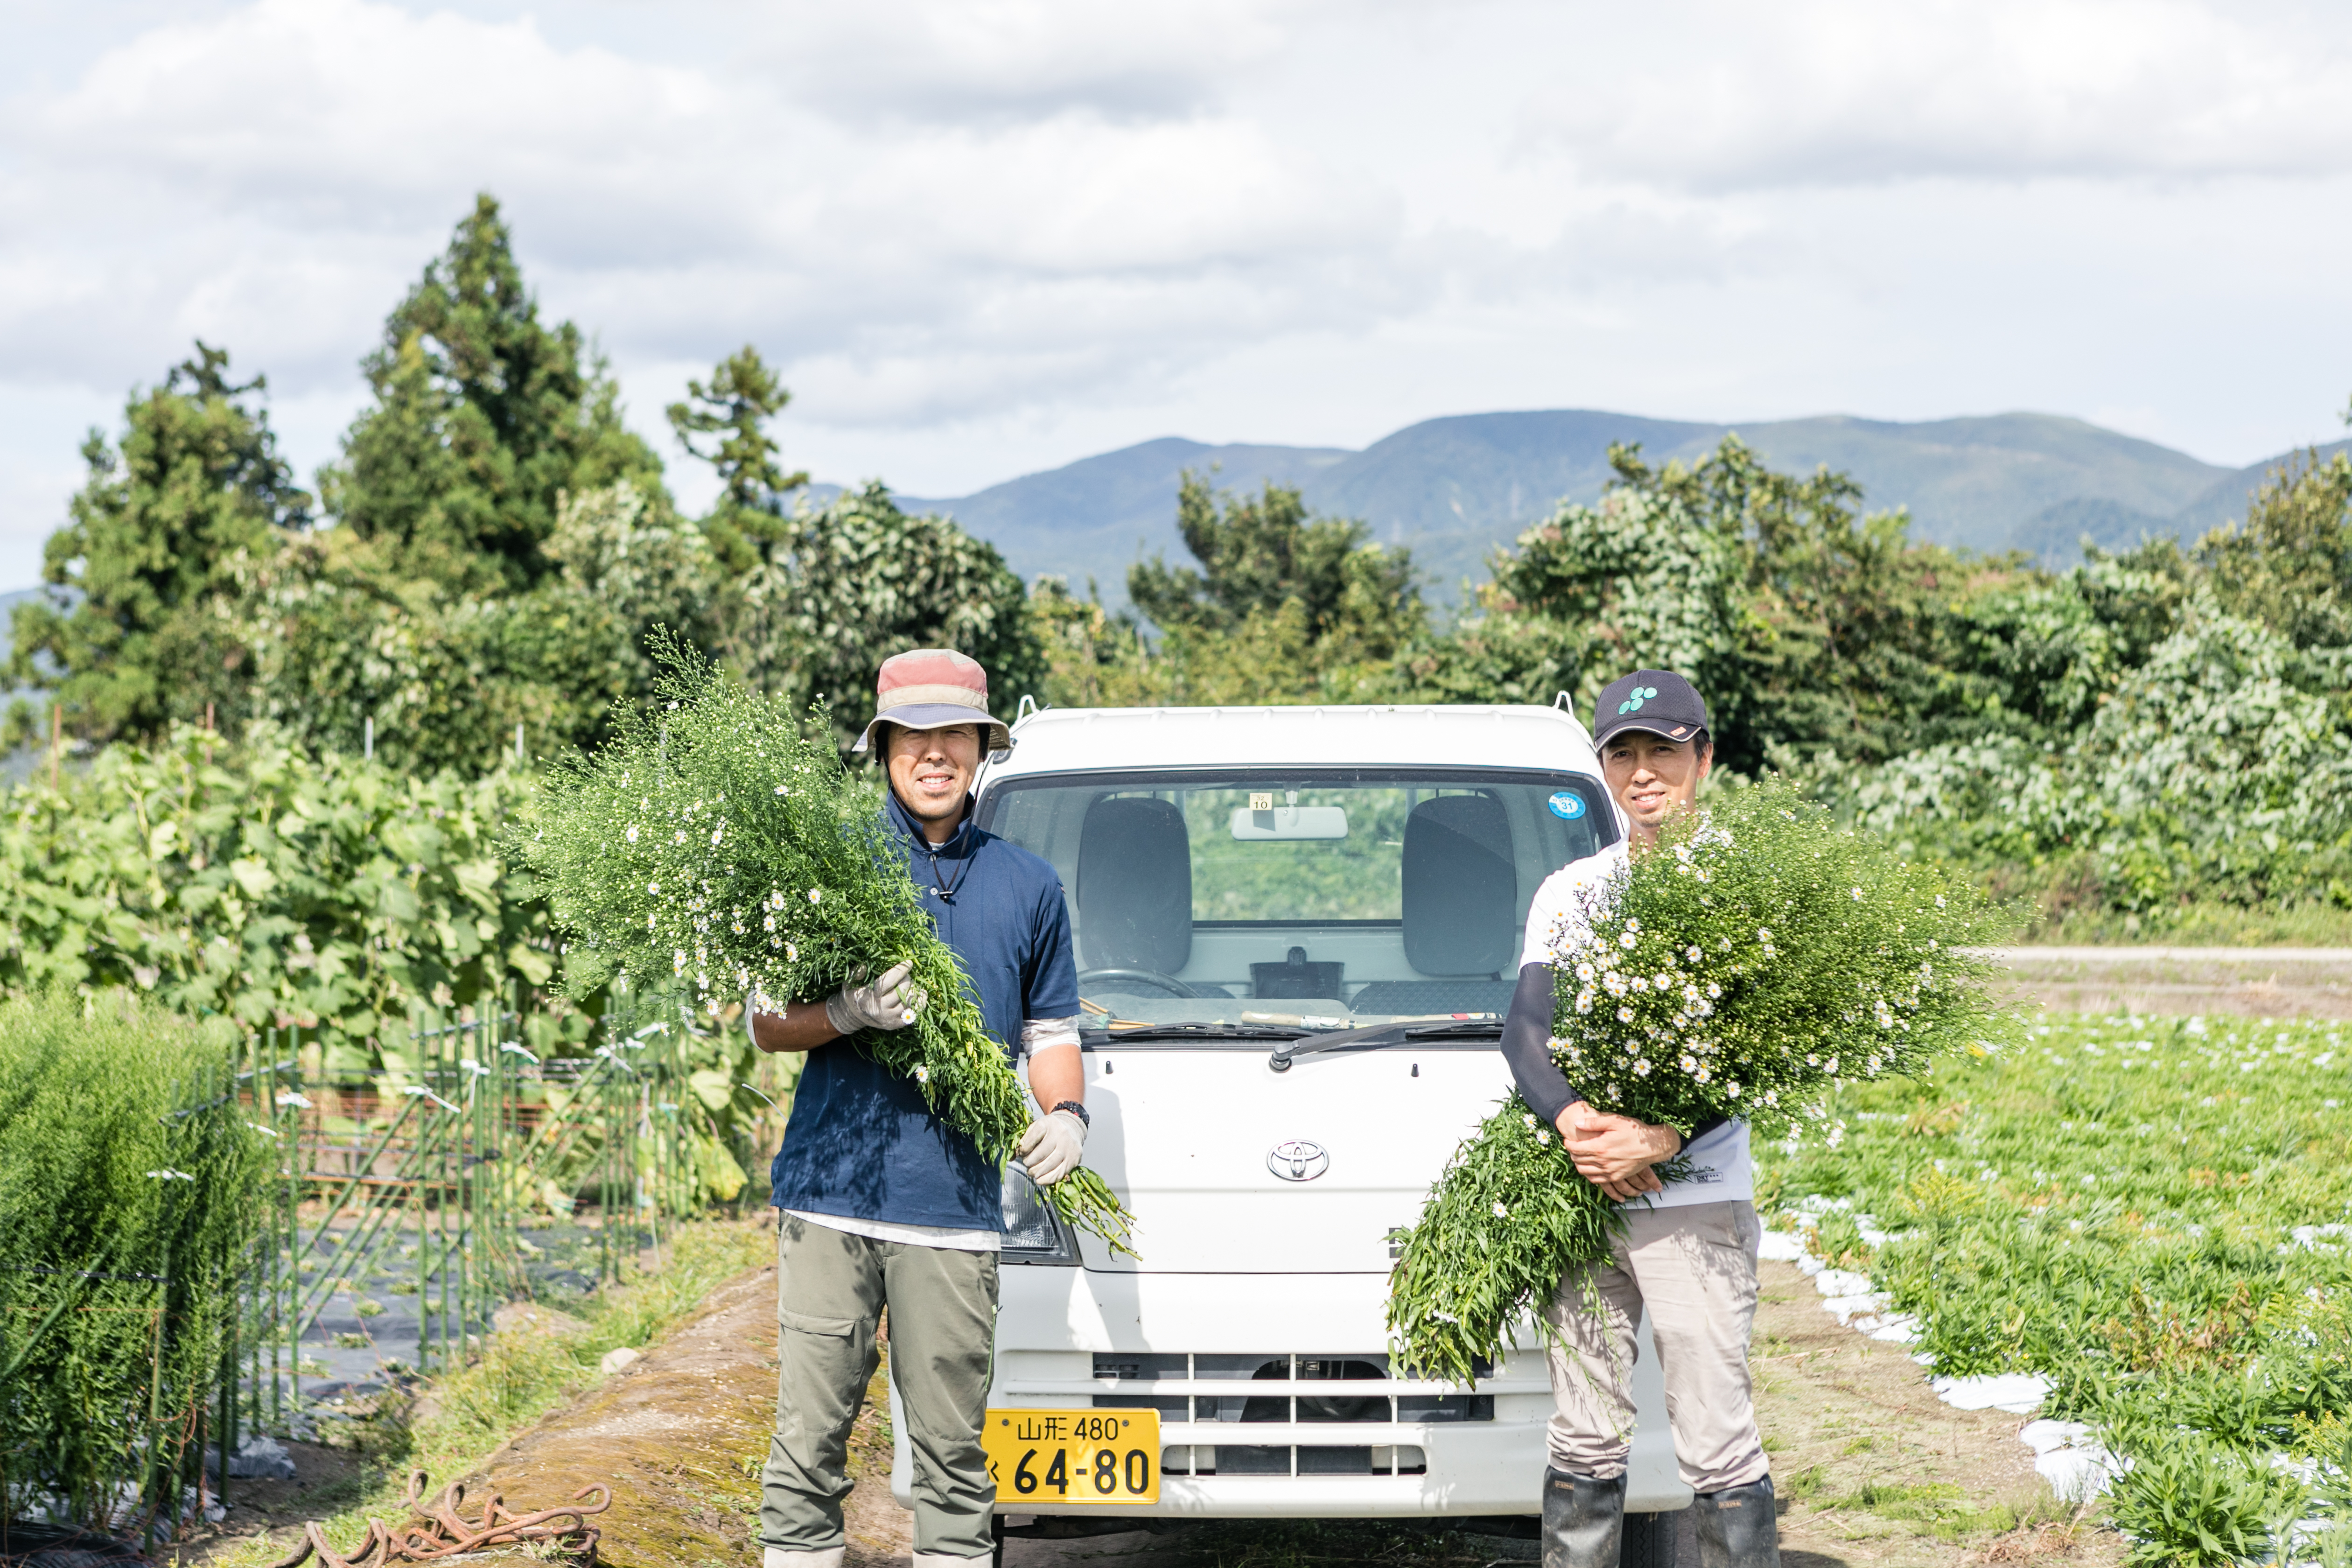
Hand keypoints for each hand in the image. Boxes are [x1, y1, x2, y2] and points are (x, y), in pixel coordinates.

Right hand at [824, 962, 926, 1034]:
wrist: (853, 1017)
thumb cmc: (854, 995)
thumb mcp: (849, 982)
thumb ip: (856, 972)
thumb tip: (865, 965)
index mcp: (869, 998)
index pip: (889, 981)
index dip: (901, 970)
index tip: (909, 962)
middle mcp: (880, 1010)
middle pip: (902, 990)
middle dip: (907, 979)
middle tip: (906, 974)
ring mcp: (890, 1018)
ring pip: (910, 1001)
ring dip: (913, 989)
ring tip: (911, 983)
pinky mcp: (897, 1024)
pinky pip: (914, 1013)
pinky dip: (920, 1002)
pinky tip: (921, 993)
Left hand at [1014, 1108, 1086, 1185]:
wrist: (1071, 1128)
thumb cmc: (1048, 1130)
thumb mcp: (1034, 1129)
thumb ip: (1022, 1141)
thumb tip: (1010, 1158)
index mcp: (1048, 1123)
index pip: (1032, 1140)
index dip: (1023, 1150)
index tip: (1021, 1153)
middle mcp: (1061, 1134)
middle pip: (1041, 1154)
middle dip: (1029, 1162)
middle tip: (1026, 1164)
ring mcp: (1070, 1147)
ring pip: (1050, 1165)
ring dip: (1037, 1172)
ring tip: (1031, 1172)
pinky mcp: (1075, 1159)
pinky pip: (1059, 1173)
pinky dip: (1047, 1179)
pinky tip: (1040, 1180)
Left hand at [1557, 1101, 1681, 1200]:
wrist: (1652, 1146)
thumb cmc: (1634, 1131)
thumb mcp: (1614, 1121)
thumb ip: (1594, 1122)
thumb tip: (1577, 1123)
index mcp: (1600, 1147)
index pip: (1575, 1148)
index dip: (1568, 1144)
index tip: (1567, 1139)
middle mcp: (1602, 1162)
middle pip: (1578, 1160)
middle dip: (1572, 1153)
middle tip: (1572, 1147)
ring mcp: (1609, 1171)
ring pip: (1585, 1172)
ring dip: (1578, 1165)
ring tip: (1579, 1157)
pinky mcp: (1616, 1177)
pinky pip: (1597, 1181)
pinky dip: (1589, 1175)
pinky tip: (1590, 1169)